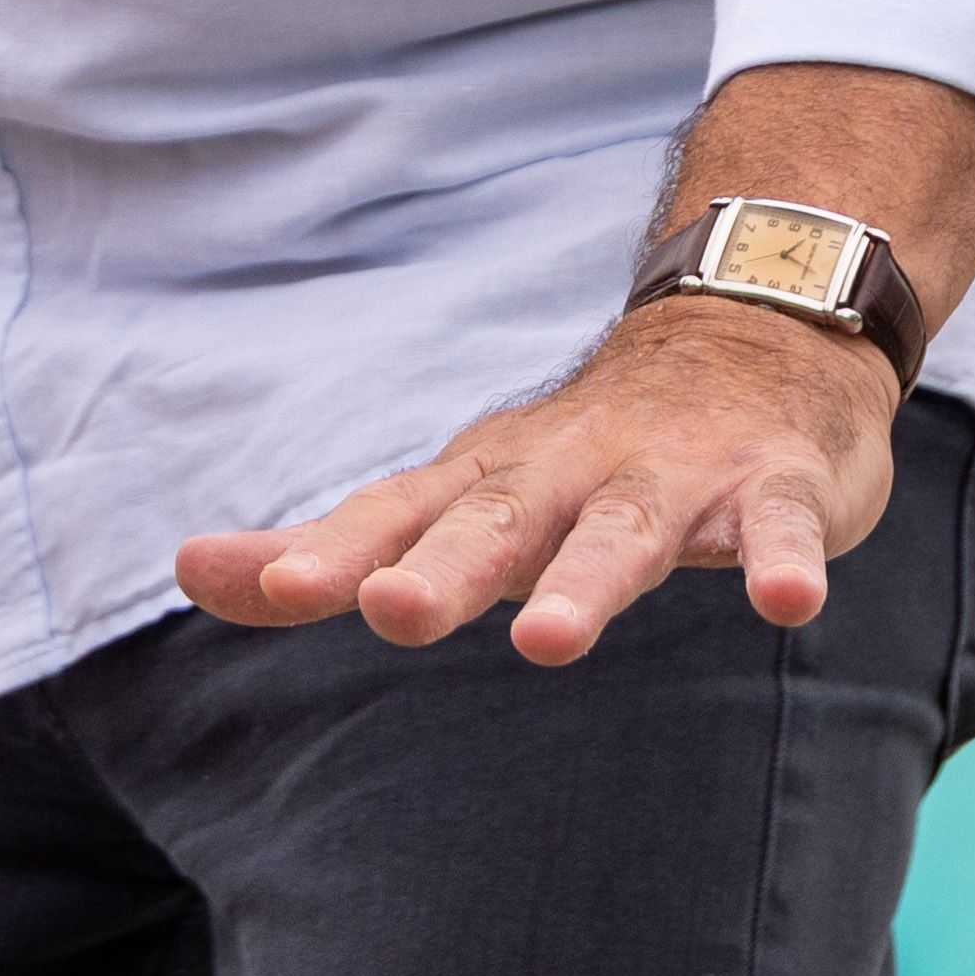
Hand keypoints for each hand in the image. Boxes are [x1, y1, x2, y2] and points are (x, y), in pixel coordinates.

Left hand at [172, 295, 902, 660]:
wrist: (750, 333)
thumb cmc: (574, 454)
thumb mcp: (457, 496)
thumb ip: (333, 549)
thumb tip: (187, 573)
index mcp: (486, 480)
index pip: (396, 515)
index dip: (336, 553)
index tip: (277, 588)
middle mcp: (567, 472)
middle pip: (498, 519)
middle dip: (445, 566)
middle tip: (392, 614)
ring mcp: (672, 477)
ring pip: (626, 531)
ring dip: (588, 582)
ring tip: (547, 642)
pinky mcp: (772, 486)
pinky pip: (780, 526)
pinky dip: (783, 559)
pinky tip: (787, 600)